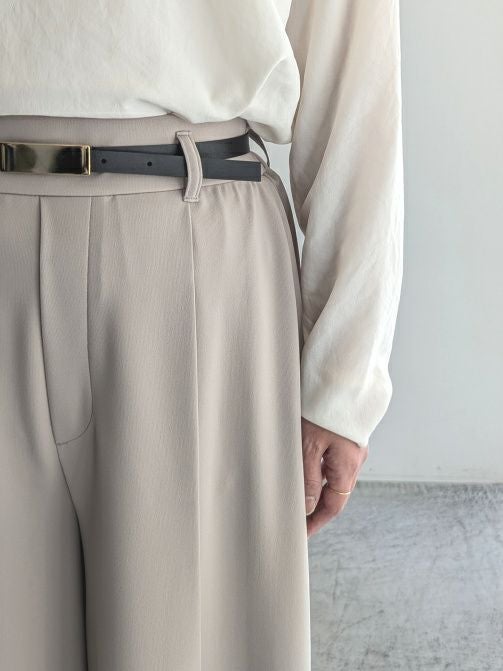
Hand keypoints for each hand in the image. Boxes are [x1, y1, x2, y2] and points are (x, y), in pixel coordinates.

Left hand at [302, 416, 368, 537]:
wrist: (340, 376)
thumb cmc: (324, 408)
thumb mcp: (309, 445)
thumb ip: (307, 479)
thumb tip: (307, 508)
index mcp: (348, 465)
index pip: (333, 505)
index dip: (316, 521)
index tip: (301, 533)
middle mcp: (354, 458)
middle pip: (334, 492)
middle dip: (315, 507)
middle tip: (294, 517)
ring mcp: (351, 446)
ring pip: (331, 475)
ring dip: (315, 487)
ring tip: (293, 494)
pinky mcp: (344, 434)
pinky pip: (331, 459)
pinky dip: (316, 468)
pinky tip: (301, 466)